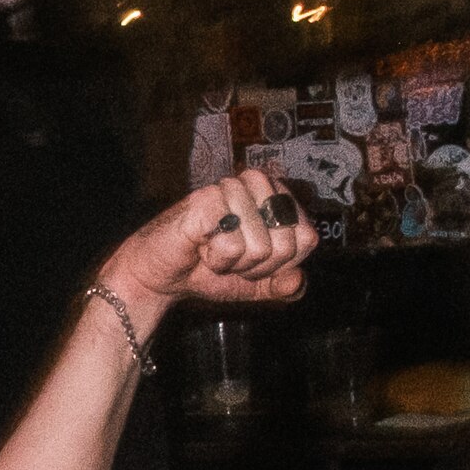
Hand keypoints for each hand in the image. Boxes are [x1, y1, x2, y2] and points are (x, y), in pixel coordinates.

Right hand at [98, 180, 318, 316]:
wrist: (163, 276)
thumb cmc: (207, 271)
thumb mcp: (255, 284)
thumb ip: (283, 285)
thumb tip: (298, 281)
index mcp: (275, 195)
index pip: (306, 238)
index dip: (280, 263)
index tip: (252, 261)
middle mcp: (256, 184)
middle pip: (288, 243)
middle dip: (258, 266)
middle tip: (230, 257)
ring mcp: (230, 189)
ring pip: (261, 246)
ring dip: (234, 263)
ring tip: (212, 251)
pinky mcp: (205, 200)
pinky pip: (232, 245)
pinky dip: (215, 259)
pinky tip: (199, 247)